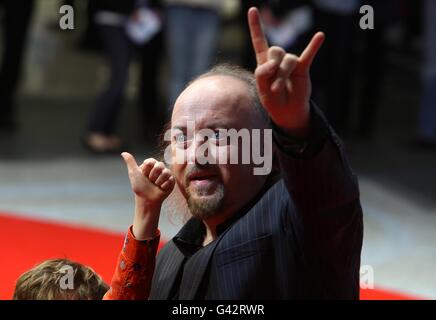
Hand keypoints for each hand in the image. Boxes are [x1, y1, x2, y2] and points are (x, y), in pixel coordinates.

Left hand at [122, 152, 173, 205]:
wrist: (147, 199)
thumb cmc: (140, 187)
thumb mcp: (134, 173)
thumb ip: (130, 162)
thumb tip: (123, 153)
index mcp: (151, 164)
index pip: (151, 161)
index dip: (146, 170)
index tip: (144, 175)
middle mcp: (160, 167)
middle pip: (159, 166)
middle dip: (152, 176)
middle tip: (150, 181)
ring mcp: (166, 173)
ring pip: (165, 172)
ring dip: (158, 182)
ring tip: (156, 185)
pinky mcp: (172, 180)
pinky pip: (170, 180)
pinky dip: (164, 186)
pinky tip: (161, 188)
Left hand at [248, 7, 324, 137]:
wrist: (286, 111)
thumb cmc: (272, 99)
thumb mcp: (260, 88)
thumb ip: (262, 73)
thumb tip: (274, 63)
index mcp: (264, 62)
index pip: (259, 40)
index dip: (256, 26)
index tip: (252, 10)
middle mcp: (278, 59)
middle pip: (274, 51)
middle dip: (272, 68)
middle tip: (271, 85)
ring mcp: (291, 62)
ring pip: (287, 60)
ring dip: (281, 76)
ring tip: (278, 89)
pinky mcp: (302, 68)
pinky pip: (308, 55)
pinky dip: (313, 46)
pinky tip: (320, 36)